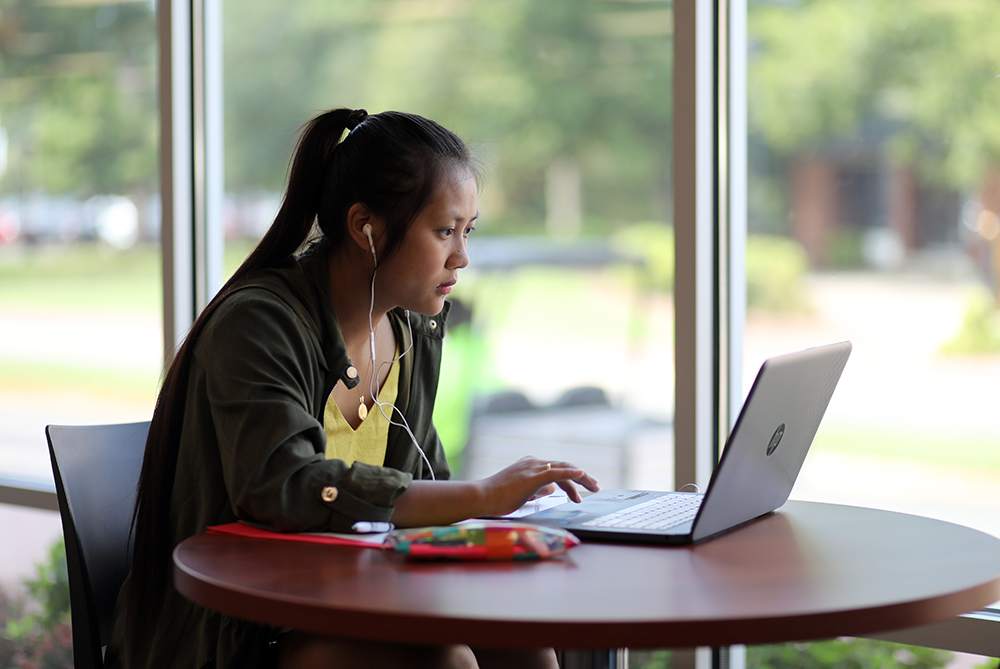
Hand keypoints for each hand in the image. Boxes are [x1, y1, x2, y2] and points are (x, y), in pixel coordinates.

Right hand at [480, 456, 599, 516]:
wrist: (482, 496)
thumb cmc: (497, 497)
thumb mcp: (523, 492)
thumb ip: (538, 488)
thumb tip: (553, 489)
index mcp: (530, 465)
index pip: (557, 470)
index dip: (571, 480)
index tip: (580, 491)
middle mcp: (534, 462)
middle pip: (565, 467)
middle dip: (582, 477)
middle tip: (595, 486)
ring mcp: (534, 468)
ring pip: (565, 469)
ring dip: (582, 478)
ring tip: (594, 486)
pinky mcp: (533, 476)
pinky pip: (557, 472)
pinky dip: (571, 474)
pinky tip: (581, 476)